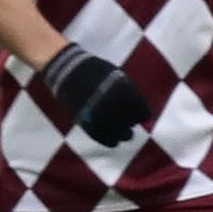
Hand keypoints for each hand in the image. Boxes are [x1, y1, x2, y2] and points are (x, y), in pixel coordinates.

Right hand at [34, 48, 156, 147]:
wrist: (67, 69)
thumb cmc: (96, 71)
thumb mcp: (116, 74)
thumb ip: (128, 91)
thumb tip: (139, 107)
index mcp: (120, 86)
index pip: (138, 105)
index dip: (143, 114)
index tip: (144, 118)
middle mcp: (109, 98)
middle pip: (126, 119)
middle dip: (130, 127)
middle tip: (132, 131)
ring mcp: (94, 108)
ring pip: (112, 128)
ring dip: (121, 135)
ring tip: (124, 137)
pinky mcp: (81, 116)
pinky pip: (96, 133)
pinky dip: (106, 140)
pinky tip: (113, 142)